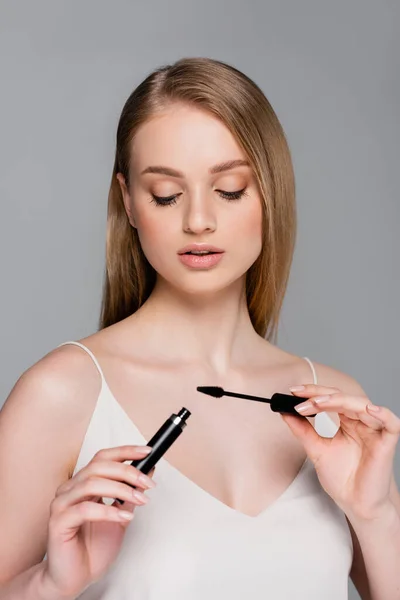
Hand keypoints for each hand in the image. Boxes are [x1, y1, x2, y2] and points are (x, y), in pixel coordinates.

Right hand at [41, 445, 155, 598]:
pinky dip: (109, 510)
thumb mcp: (121, 515)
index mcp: (83, 483)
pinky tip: (125, 516)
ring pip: (91, 483)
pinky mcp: (58, 522)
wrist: (76, 578)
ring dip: (121, 489)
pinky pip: (85, 509)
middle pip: (98, 466)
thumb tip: (148, 471)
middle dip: (127, 472)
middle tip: (148, 482)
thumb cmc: (93, 548)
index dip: (125, 451)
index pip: (103, 458)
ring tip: (140, 500)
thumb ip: (131, 494)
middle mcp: (70, 489)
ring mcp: (62, 504)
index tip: (147, 451)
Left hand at [280, 384, 399, 519]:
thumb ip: (302, 430)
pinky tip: (369, 410)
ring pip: (361, 404)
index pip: (330, 399)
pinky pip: (391, 422)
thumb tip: (285, 412)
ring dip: (338, 400)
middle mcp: (360, 422)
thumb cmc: (342, 479)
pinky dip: (382, 413)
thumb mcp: (316, 450)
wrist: (355, 505)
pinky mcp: (387, 442)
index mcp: (346, 421)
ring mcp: (374, 430)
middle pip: (343, 397)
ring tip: (318, 403)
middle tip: (301, 397)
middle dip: (320, 394)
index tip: (294, 391)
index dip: (313, 392)